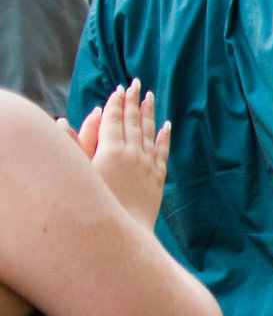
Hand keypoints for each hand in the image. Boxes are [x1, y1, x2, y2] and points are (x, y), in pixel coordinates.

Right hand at [66, 81, 171, 228]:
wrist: (119, 232)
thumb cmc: (91, 203)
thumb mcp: (77, 173)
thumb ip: (72, 146)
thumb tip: (63, 121)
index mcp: (110, 150)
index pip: (113, 119)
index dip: (115, 102)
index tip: (119, 88)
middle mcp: (132, 154)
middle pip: (133, 121)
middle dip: (133, 101)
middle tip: (136, 84)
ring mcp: (147, 165)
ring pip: (150, 132)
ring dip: (150, 112)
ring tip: (151, 96)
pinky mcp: (157, 179)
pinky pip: (163, 152)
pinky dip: (164, 137)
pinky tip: (167, 125)